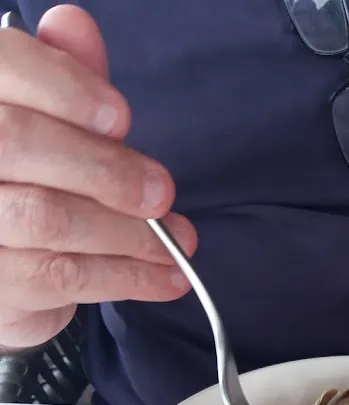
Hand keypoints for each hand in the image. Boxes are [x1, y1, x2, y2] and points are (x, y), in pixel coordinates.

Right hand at [0, 5, 195, 350]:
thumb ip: (63, 74)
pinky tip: (164, 278)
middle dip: (104, 169)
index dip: (64, 88)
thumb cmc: (32, 180)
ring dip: (127, 233)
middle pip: (19, 142)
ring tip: (176, 243)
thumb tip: (76, 26)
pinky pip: (63, 276)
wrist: (7, 266)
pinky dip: (125, 277)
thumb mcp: (50, 119)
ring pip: (47, 217)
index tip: (120, 118)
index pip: (5, 68)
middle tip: (161, 192)